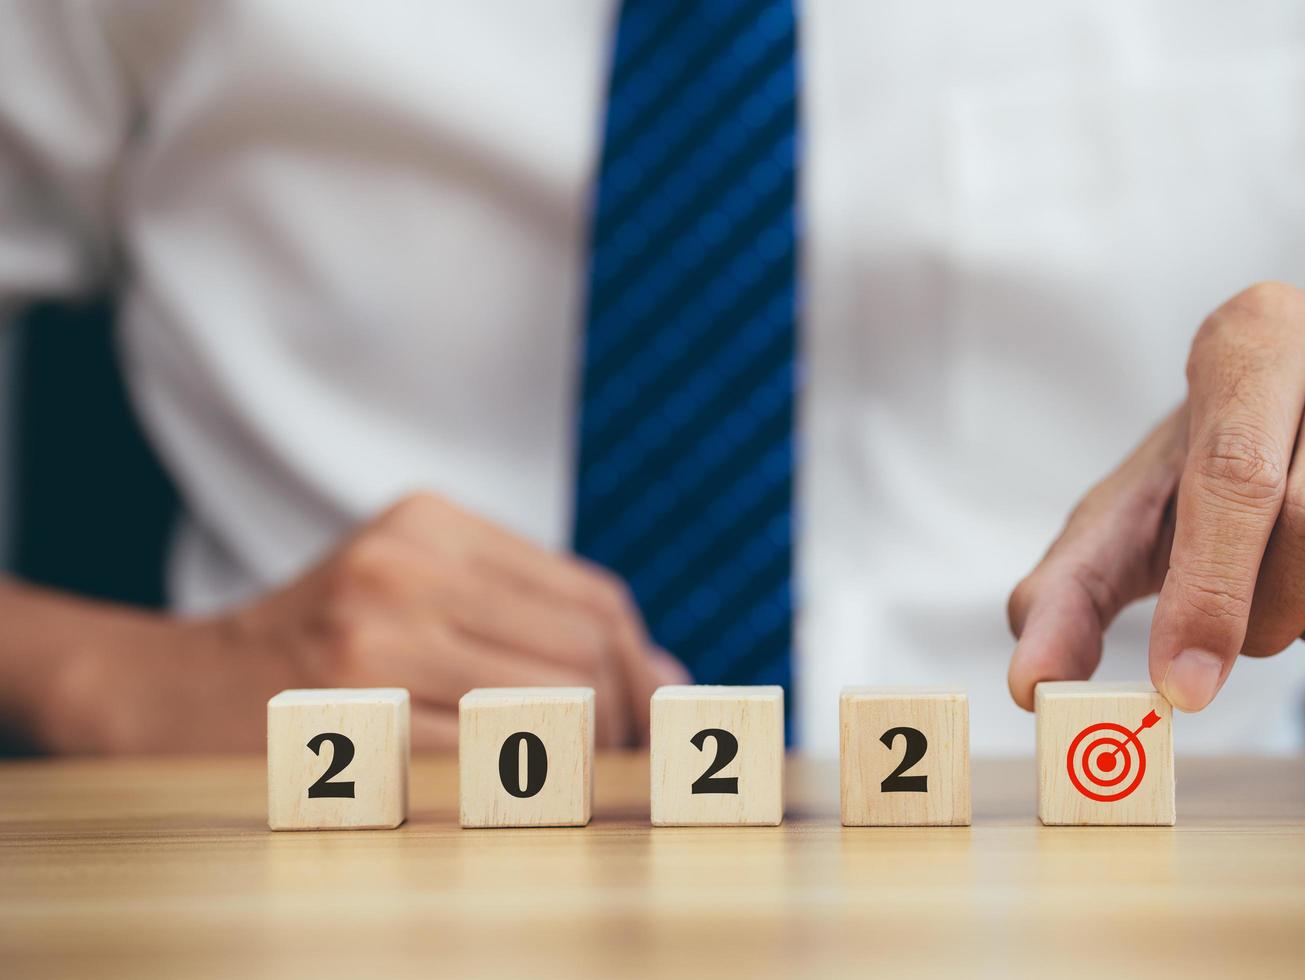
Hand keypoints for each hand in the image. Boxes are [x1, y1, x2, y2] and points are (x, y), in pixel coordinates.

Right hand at [46, 492, 686, 751]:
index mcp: (432, 524)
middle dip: (633, 720)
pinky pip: (486, 758)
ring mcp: (375, 632)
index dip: (645, 669)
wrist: (160, 694)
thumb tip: (668, 680)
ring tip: (589, 789)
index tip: (662, 722)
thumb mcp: (411, 598)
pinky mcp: (348, 707)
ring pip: (553, 703)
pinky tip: (525, 804)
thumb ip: (529, 622)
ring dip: (593, 760)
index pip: (593, 598)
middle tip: (638, 772)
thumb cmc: (309, 655)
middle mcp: (409, 564)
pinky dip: (529, 787)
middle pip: (586, 648)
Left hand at [1008, 283, 1304, 711]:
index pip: (1237, 476)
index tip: (1182, 683)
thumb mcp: (1126, 516)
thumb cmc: (1206, 473)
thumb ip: (1068, 594)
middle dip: (1264, 614)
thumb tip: (1035, 685)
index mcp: (1256, 333)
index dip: (1208, 595)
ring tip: (1293, 601)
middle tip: (1236, 631)